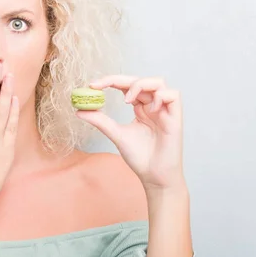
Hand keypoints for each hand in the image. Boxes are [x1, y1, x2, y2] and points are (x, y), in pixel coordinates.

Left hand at [75, 75, 184, 190]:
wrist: (154, 177)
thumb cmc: (140, 157)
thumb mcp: (116, 134)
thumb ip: (100, 121)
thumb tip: (79, 110)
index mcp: (140, 107)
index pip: (126, 86)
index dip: (110, 81)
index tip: (92, 85)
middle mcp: (153, 106)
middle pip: (140, 80)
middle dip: (119, 79)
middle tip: (99, 85)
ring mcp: (165, 111)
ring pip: (158, 82)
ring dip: (140, 85)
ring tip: (127, 100)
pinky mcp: (176, 118)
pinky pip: (173, 95)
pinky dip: (160, 96)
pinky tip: (150, 108)